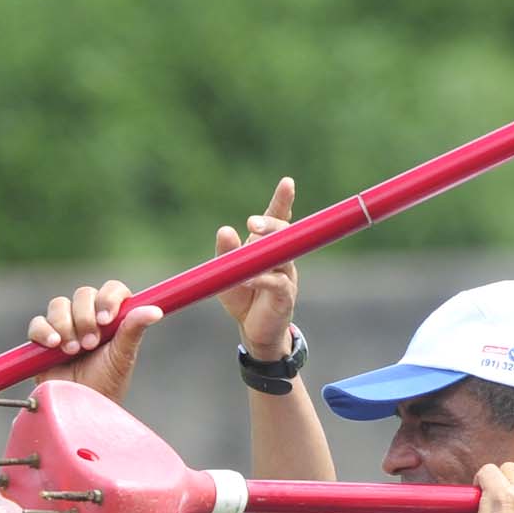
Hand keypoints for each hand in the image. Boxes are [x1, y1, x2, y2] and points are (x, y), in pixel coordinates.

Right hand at [26, 282, 163, 403]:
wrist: (80, 408)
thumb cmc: (107, 382)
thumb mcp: (123, 355)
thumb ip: (134, 329)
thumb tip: (156, 311)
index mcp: (112, 317)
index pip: (112, 289)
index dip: (108, 298)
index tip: (106, 320)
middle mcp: (88, 316)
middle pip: (83, 294)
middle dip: (85, 318)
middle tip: (90, 344)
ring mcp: (65, 325)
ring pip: (59, 304)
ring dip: (66, 325)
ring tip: (73, 351)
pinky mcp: (43, 338)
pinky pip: (38, 323)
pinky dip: (44, 331)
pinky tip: (55, 346)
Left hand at [214, 176, 298, 359]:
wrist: (253, 329)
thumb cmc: (242, 295)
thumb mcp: (227, 271)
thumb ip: (226, 251)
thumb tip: (225, 230)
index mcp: (269, 246)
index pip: (278, 218)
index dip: (283, 201)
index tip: (288, 182)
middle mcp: (282, 257)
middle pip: (284, 234)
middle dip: (271, 225)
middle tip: (253, 223)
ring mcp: (286, 276)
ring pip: (283, 256)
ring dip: (266, 249)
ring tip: (251, 242)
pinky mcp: (284, 296)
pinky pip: (276, 283)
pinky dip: (260, 279)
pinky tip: (247, 279)